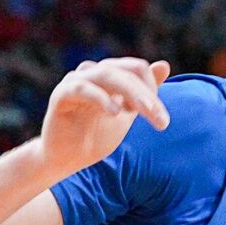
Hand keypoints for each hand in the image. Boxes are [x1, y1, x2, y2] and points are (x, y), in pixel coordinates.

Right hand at [36, 58, 170, 179]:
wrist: (66, 159)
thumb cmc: (96, 136)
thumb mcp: (127, 114)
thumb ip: (143, 93)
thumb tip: (164, 65)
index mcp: (109, 76)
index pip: (137, 69)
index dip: (152, 89)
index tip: (161, 118)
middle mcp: (92, 74)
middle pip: (124, 71)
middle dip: (147, 95)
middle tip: (162, 121)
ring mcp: (76, 82)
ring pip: (106, 74)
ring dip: (131, 93)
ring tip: (144, 113)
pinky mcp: (61, 96)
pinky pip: (81, 88)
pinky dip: (100, 98)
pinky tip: (115, 113)